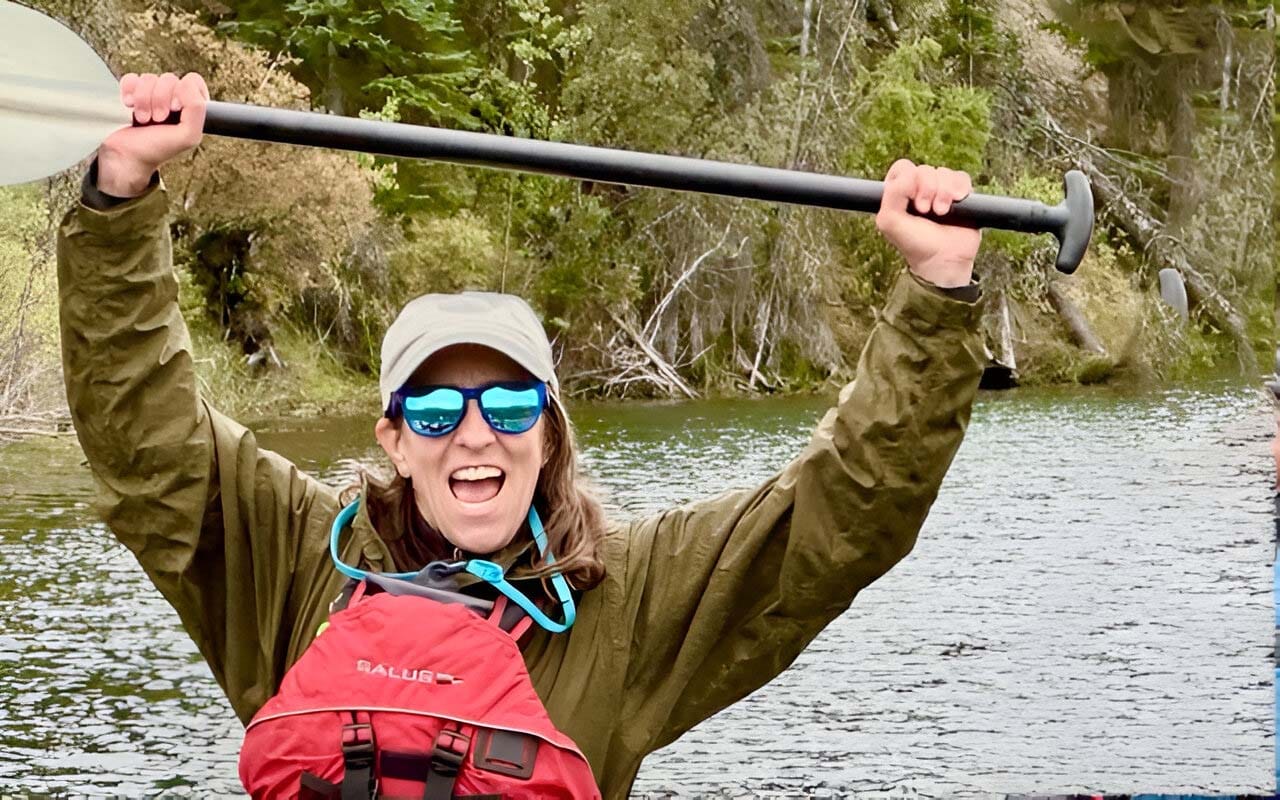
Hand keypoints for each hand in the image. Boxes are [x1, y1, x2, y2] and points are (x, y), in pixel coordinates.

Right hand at [97, 72, 208, 197]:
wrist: (127, 155)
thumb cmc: (158, 149)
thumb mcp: (188, 136)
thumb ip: (197, 109)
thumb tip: (187, 82)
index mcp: (189, 106)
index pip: (193, 81)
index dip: (183, 92)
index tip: (175, 109)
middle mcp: (171, 98)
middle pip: (169, 79)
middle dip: (160, 100)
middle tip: (157, 119)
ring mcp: (150, 94)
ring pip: (149, 78)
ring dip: (143, 100)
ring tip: (143, 119)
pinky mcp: (130, 92)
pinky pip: (131, 78)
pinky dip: (129, 92)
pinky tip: (129, 107)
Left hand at [875, 159, 980, 288]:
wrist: (943, 259)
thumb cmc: (914, 243)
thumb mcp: (889, 221)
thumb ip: (891, 193)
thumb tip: (911, 174)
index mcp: (900, 193)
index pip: (903, 168)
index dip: (908, 179)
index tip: (910, 200)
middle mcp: (920, 190)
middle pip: (924, 169)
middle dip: (926, 189)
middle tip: (925, 211)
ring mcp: (941, 191)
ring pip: (943, 172)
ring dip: (943, 192)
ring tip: (941, 212)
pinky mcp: (961, 195)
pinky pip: (961, 178)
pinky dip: (959, 188)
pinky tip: (956, 203)